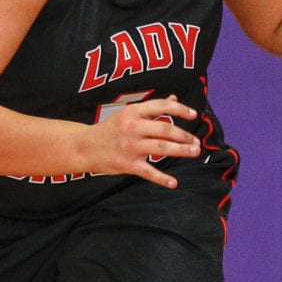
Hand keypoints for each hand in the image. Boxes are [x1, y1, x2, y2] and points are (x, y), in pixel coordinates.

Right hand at [82, 94, 200, 189]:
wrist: (84, 147)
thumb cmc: (110, 130)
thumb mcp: (128, 114)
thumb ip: (152, 108)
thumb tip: (175, 98)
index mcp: (133, 112)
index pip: (161, 106)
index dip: (180, 110)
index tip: (193, 115)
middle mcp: (132, 127)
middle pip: (164, 129)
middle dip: (184, 135)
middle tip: (196, 142)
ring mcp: (130, 146)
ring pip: (161, 148)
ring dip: (181, 150)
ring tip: (194, 152)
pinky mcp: (127, 164)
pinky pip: (148, 172)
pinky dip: (162, 179)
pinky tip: (174, 183)